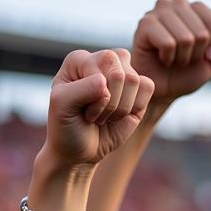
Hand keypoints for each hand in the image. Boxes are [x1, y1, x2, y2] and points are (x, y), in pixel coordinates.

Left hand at [43, 49, 153, 170]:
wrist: (78, 151)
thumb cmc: (66, 127)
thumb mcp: (62, 106)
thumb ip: (82, 88)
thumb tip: (106, 83)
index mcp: (79, 59)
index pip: (102, 65)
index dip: (95, 95)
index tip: (79, 110)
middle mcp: (102, 60)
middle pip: (120, 72)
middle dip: (109, 103)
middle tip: (93, 115)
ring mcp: (121, 73)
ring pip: (134, 80)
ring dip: (119, 109)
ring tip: (103, 116)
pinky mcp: (137, 88)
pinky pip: (148, 87)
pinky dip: (134, 108)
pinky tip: (118, 116)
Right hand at [133, 0, 210, 102]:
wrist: (161, 92)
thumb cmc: (186, 74)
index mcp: (196, 7)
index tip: (203, 57)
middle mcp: (178, 3)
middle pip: (202, 33)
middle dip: (196, 54)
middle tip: (184, 59)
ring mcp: (160, 11)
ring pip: (185, 39)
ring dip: (182, 58)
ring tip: (173, 59)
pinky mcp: (145, 24)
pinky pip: (168, 44)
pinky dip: (168, 58)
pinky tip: (161, 58)